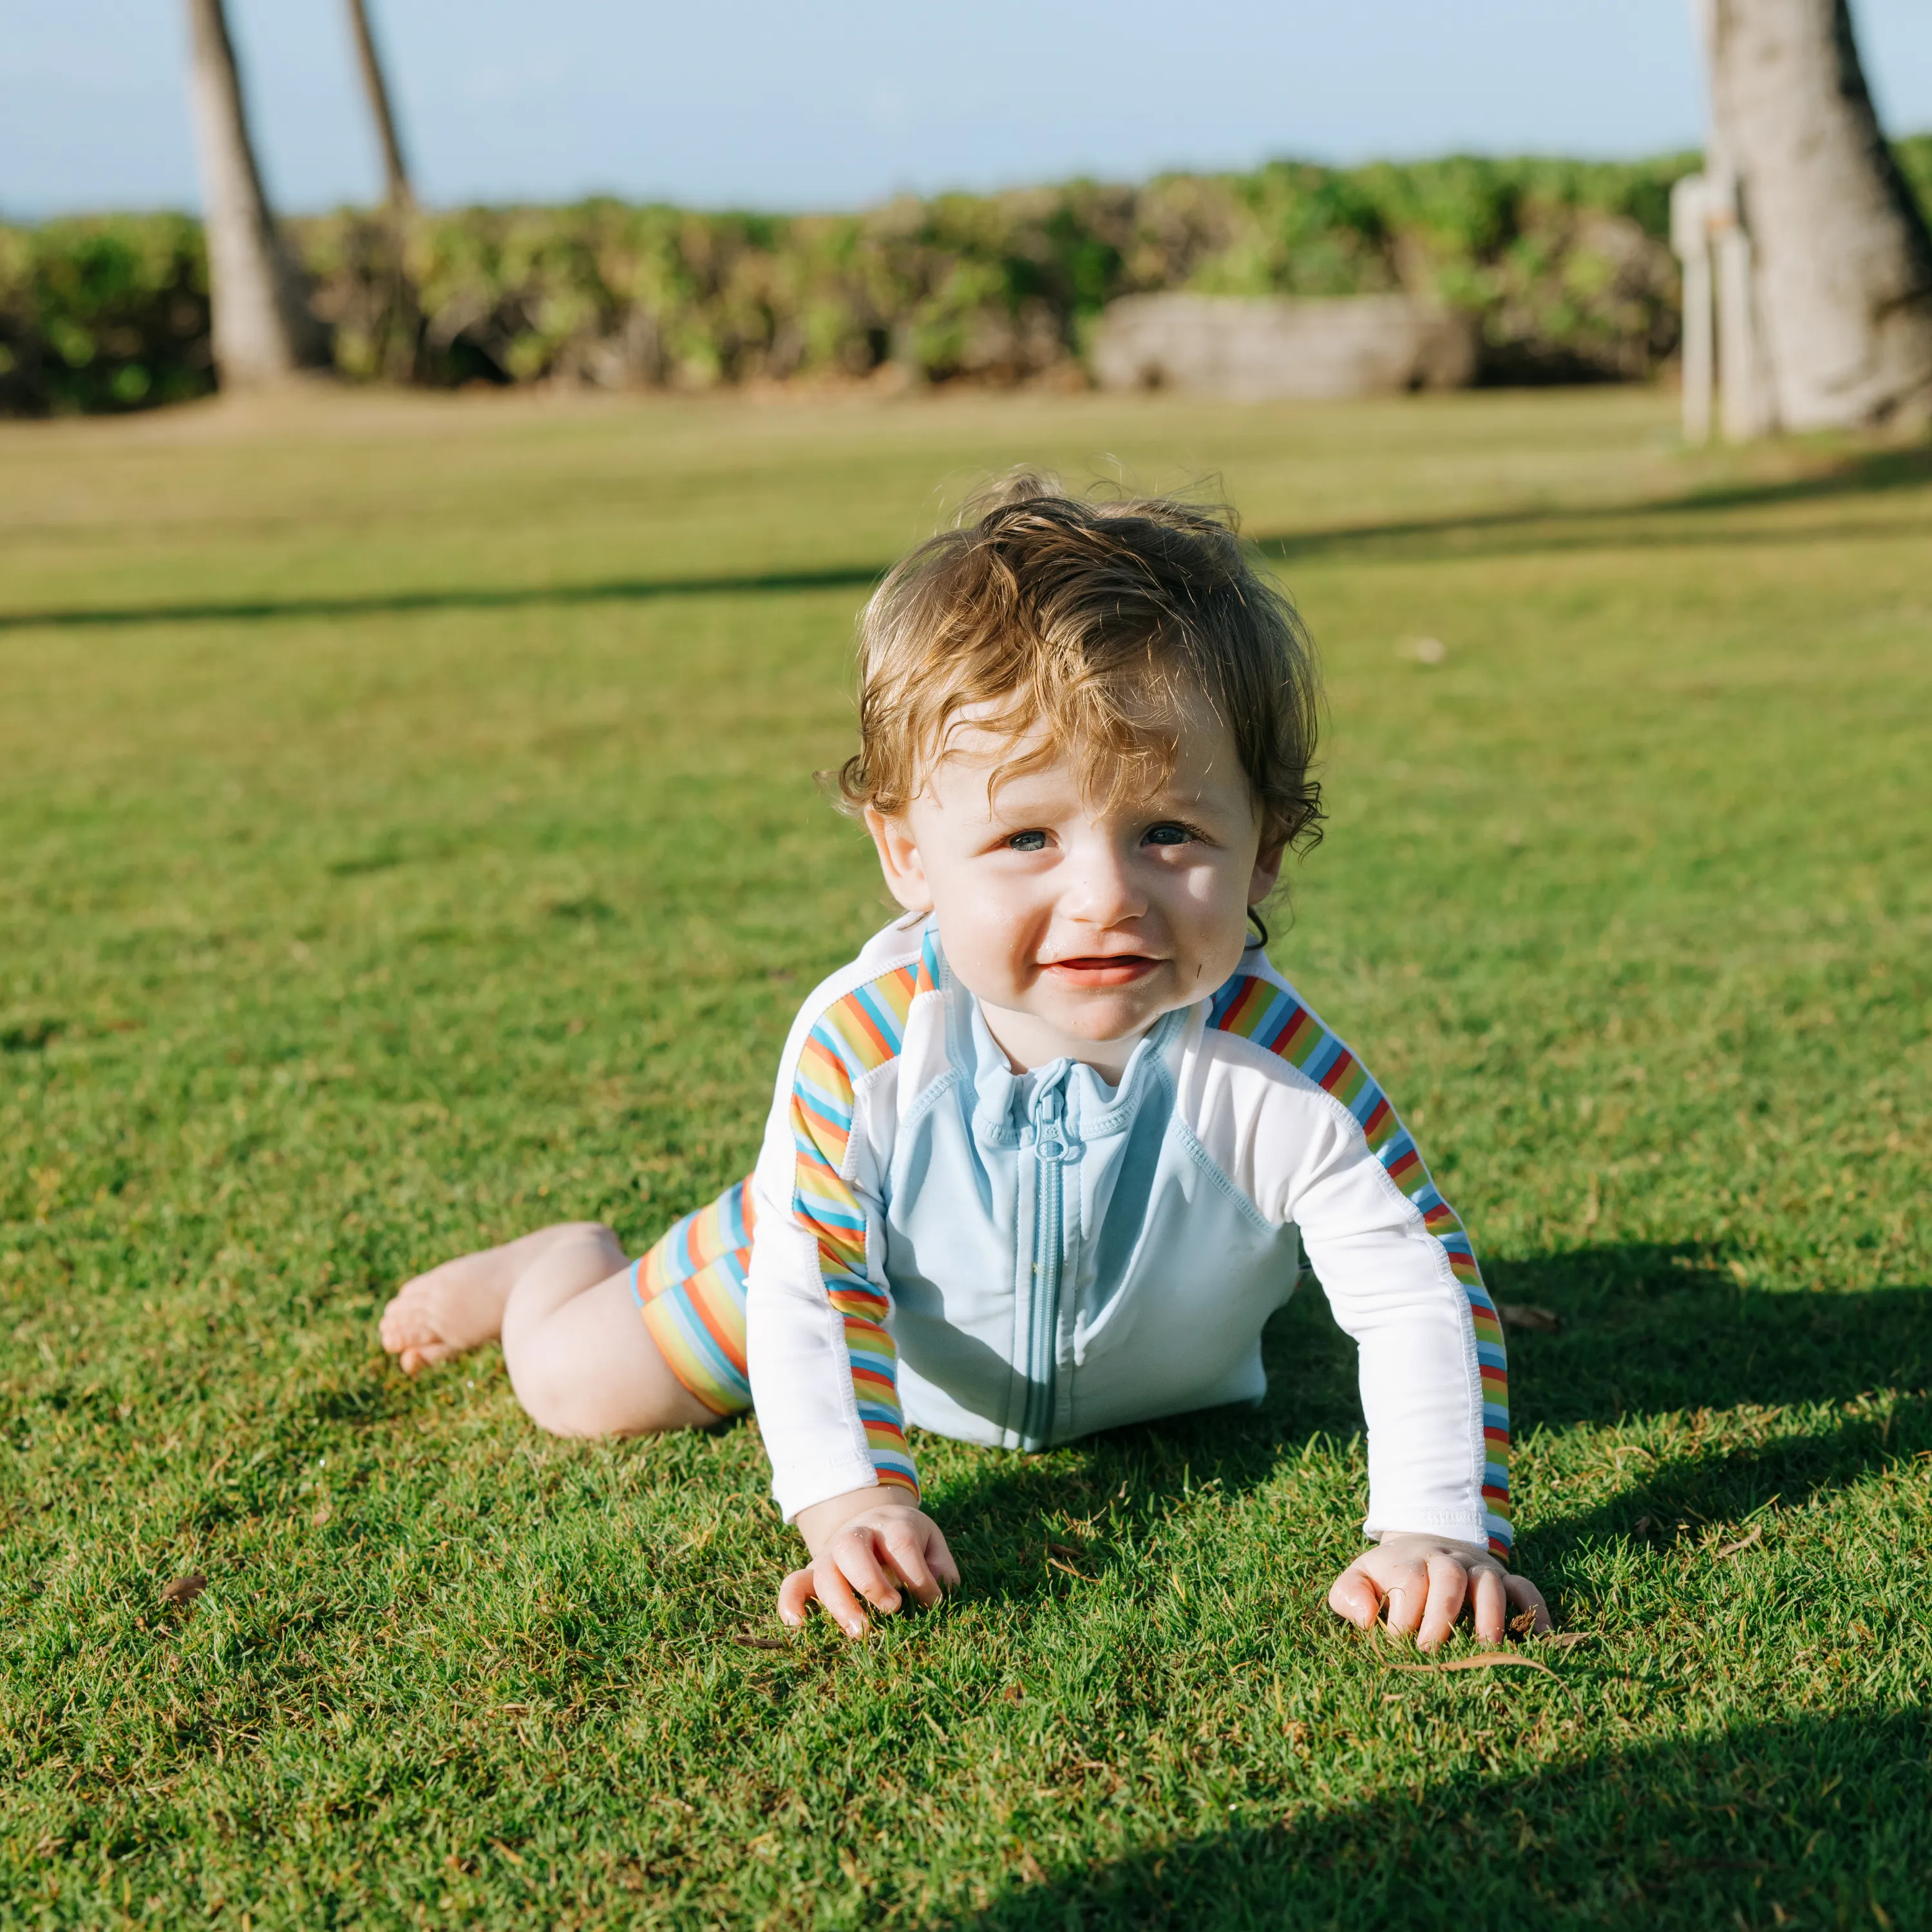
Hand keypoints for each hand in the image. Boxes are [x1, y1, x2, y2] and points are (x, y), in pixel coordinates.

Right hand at [778, 1489, 959, 1639]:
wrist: (872, 1522)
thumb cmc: (907, 1541)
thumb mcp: (931, 1544)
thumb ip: (940, 1569)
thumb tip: (937, 1600)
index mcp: (891, 1524)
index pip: (902, 1544)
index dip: (918, 1576)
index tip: (933, 1603)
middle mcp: (857, 1535)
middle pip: (852, 1547)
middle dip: (870, 1581)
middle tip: (892, 1608)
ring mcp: (830, 1554)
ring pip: (823, 1570)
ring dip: (840, 1603)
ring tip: (861, 1632)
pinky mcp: (812, 1573)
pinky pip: (793, 1584)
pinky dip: (790, 1603)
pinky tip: (799, 1626)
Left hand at [1327, 1532, 1550, 1649]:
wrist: (1423, 1542)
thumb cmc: (1389, 1575)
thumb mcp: (1358, 1578)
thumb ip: (1348, 1595)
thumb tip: (1366, 1618)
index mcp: (1409, 1560)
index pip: (1409, 1580)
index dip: (1404, 1614)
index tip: (1397, 1644)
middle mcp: (1447, 1560)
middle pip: (1449, 1577)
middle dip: (1442, 1616)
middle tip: (1432, 1654)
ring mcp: (1479, 1568)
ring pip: (1490, 1582)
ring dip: (1490, 1615)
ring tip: (1486, 1649)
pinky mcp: (1504, 1578)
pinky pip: (1526, 1589)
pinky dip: (1537, 1612)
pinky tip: (1542, 1640)